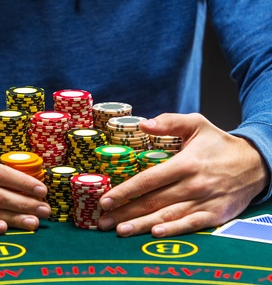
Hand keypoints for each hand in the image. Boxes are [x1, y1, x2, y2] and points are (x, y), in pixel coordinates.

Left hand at [98, 113, 268, 236]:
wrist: (255, 163)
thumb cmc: (219, 143)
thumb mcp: (196, 123)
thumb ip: (169, 122)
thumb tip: (142, 124)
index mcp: (185, 163)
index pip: (148, 179)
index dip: (125, 191)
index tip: (106, 199)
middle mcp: (193, 184)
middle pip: (153, 201)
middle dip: (125, 212)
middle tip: (102, 220)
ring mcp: (204, 201)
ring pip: (167, 215)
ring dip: (141, 225)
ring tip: (119, 230)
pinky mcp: (215, 215)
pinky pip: (191, 225)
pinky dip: (173, 230)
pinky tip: (155, 234)